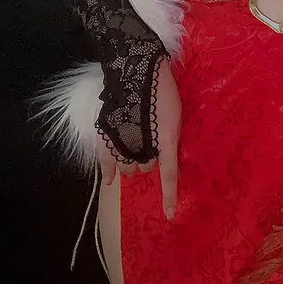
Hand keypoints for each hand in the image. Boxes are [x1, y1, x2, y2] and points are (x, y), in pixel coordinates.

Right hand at [97, 54, 181, 220]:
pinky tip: (109, 182)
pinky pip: (106, 161)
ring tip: (136, 143)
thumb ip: (171, 139)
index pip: (169, 175)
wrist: (139, 68)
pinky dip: (108, 172)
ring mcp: (123, 140)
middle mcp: (143, 144)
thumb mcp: (176, 116)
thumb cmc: (164, 91)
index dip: (169, 196)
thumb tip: (164, 158)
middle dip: (149, 159)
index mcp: (165, 139)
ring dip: (133, 160)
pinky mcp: (109, 134)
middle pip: (146, 166)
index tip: (170, 215)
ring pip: (127, 165)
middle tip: (151, 141)